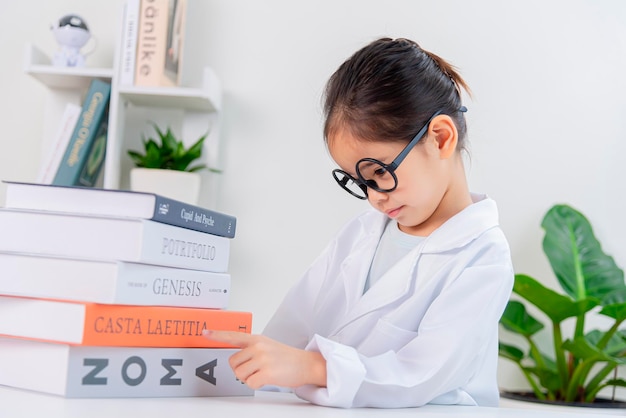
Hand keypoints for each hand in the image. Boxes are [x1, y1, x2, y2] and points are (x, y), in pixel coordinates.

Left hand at [203, 330, 326, 389]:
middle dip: (242, 369)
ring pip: (239, 374)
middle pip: (233, 363)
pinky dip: (256, 384)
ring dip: (249, 378)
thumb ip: (252, 348)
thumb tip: (236, 361)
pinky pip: (249, 383)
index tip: (204, 333)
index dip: (217, 335)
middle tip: (257, 368)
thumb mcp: (268, 345)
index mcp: (257, 339)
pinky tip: (268, 379)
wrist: (306, 364)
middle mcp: (258, 346)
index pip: (233, 335)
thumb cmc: (286, 357)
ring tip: (263, 373)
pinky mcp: (267, 372)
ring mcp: (262, 359)